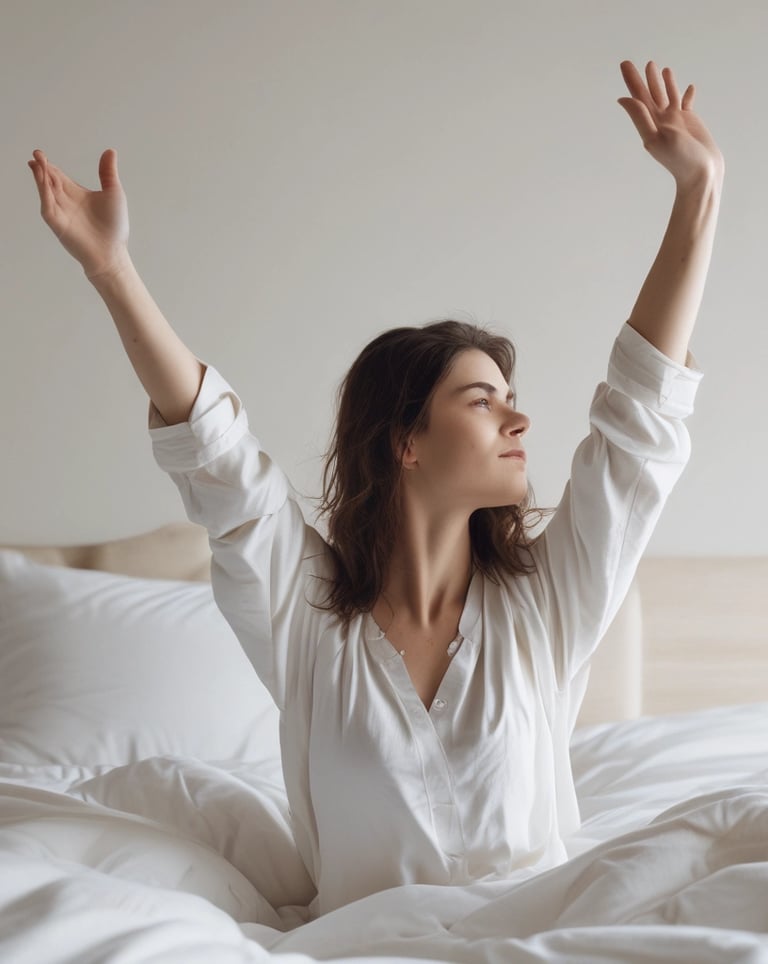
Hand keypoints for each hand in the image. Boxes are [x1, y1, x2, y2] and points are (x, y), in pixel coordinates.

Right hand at [28, 148, 129, 278]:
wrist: (113, 252)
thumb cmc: (114, 226)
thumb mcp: (113, 192)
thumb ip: (107, 172)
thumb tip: (110, 151)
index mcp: (76, 194)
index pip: (58, 176)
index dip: (49, 165)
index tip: (40, 154)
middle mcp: (66, 202)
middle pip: (50, 180)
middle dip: (42, 167)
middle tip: (36, 154)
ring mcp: (60, 212)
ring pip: (46, 190)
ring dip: (40, 176)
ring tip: (36, 162)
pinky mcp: (57, 223)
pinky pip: (47, 204)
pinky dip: (44, 191)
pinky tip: (42, 179)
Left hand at [617, 61, 723, 189]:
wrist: (701, 172)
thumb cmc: (679, 158)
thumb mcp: (656, 137)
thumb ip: (641, 117)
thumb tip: (623, 99)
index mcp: (650, 124)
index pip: (637, 98)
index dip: (631, 81)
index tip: (624, 65)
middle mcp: (660, 120)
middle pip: (648, 94)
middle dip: (639, 79)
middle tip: (627, 62)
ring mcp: (675, 120)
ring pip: (667, 95)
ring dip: (661, 82)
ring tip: (656, 67)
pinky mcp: (690, 122)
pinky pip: (686, 103)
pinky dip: (686, 95)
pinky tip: (688, 88)